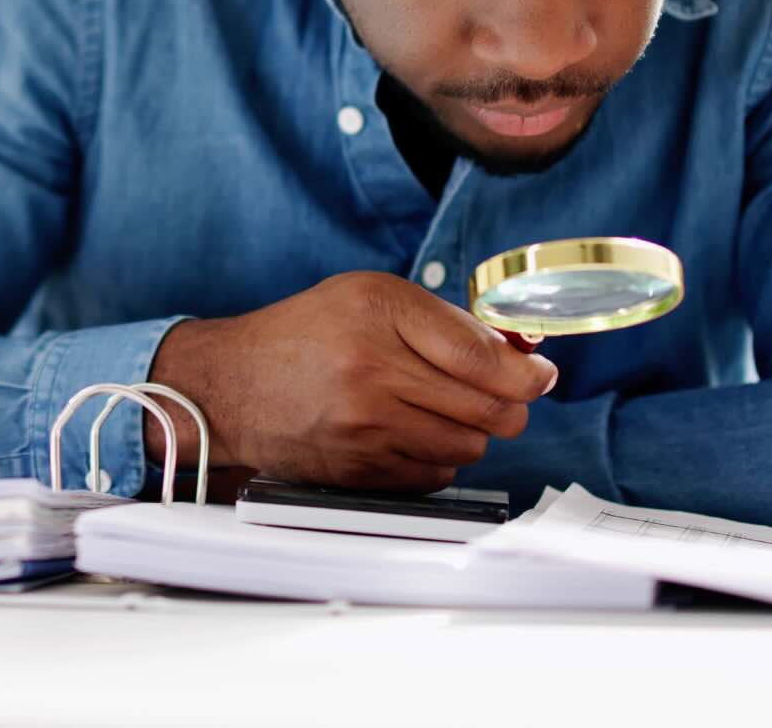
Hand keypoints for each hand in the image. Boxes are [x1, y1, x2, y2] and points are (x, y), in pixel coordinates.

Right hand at [145, 271, 558, 492]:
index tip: (539, 374)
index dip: (527, 371)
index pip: (482, 354)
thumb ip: (445, 321)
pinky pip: (436, 474)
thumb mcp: (371, 297)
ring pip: (469, 445)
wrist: (231, 385)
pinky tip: (411, 434)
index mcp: (379, 311)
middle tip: (505, 395)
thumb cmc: (306, 334)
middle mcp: (371, 368)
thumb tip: (522, 352)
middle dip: (510, 404)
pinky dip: (438, 458)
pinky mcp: (358, 468)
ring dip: (472, 432)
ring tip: (442, 410)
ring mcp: (364, 426)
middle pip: (489, 407)